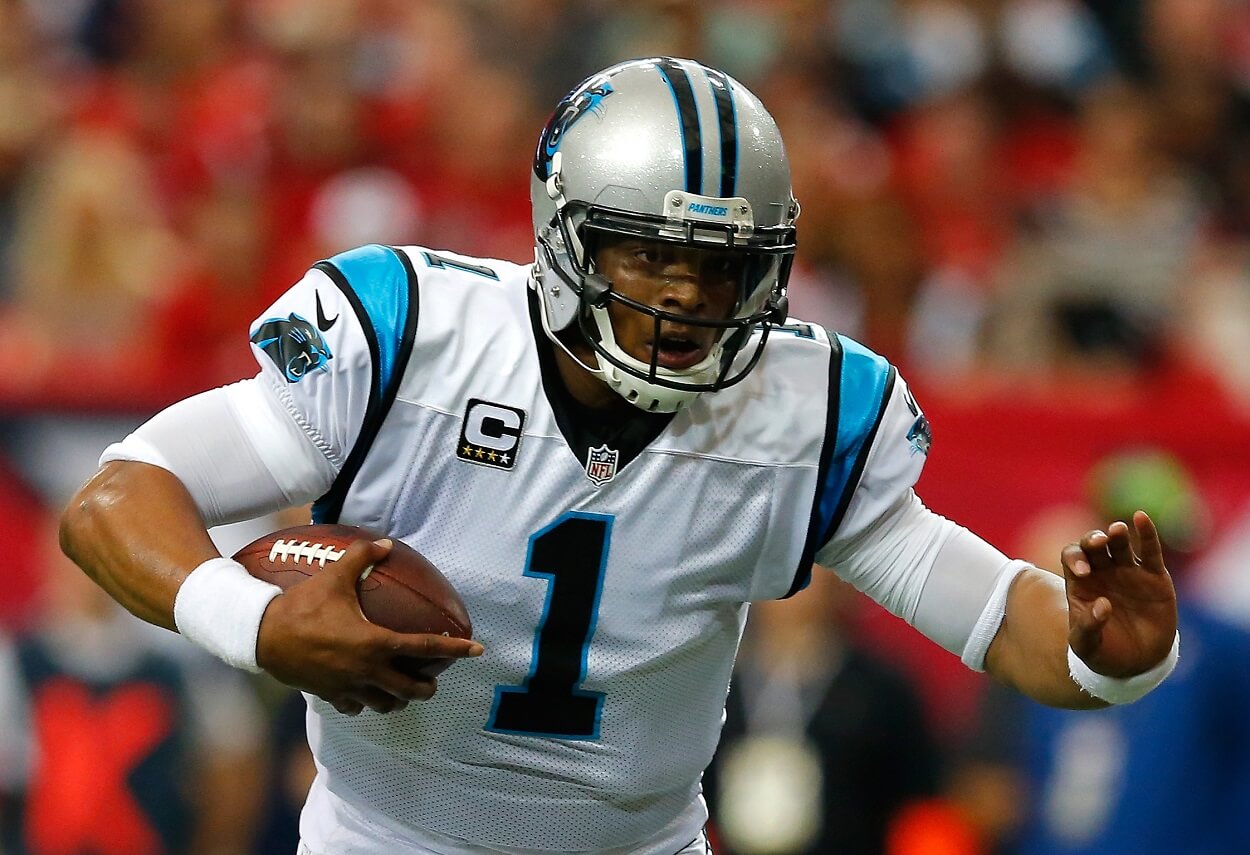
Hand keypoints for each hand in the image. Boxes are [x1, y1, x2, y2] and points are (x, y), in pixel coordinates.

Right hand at [255, 538, 483, 714]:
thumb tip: (387, 544)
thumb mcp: (333, 576)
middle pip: (411, 688)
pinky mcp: (330, 696)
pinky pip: (356, 708)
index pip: (425, 648)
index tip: (477, 651)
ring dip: (399, 699)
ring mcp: (348, 687)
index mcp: (375, 643)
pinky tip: (365, 695)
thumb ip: (362, 558)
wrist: (260, 636)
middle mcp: (367, 670)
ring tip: (404, 690)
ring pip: (386, 704)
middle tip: (433, 679)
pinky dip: (365, 704)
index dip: (455, 649)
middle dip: (427, 686)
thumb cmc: (300, 605)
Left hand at [1061, 511, 1176, 678]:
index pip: (1072, 557)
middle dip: (1093, 540)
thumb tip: (1101, 605)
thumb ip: (1087, 628)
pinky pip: (1149, 550)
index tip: (1083, 572)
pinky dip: (1146, 533)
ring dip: (1116, 534)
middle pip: (1093, 545)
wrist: (1136, 664)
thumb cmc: (1103, 653)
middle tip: (1098, 542)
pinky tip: (1141, 518)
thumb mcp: (1086, 646)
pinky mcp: (1153, 576)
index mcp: (1080, 582)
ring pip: (1119, 544)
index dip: (1075, 559)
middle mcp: (1102, 571)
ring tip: (1117, 530)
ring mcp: (1127, 571)